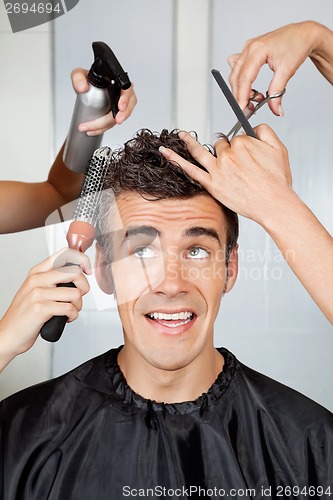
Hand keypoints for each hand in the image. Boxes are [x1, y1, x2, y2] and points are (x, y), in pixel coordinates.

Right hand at [0, 248, 90, 369]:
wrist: (9, 334)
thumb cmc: (25, 314)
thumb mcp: (36, 290)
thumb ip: (52, 280)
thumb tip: (78, 273)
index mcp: (37, 272)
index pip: (64, 254)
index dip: (82, 260)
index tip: (87, 271)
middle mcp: (37, 280)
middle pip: (74, 272)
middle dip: (84, 287)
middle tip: (79, 296)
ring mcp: (37, 294)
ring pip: (75, 293)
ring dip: (78, 305)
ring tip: (71, 310)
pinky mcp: (40, 309)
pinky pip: (69, 308)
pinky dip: (73, 315)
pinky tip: (66, 318)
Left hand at [71, 67, 136, 134]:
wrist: (86, 88)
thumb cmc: (87, 80)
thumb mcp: (79, 74)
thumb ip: (78, 77)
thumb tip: (82, 87)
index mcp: (116, 81)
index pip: (127, 89)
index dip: (126, 99)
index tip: (120, 107)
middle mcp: (121, 93)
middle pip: (127, 106)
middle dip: (121, 116)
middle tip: (115, 121)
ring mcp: (119, 105)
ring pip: (120, 117)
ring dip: (108, 125)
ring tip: (95, 129)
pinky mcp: (115, 115)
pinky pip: (112, 123)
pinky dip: (103, 128)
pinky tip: (93, 130)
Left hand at [159, 126, 291, 226]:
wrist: (274, 204)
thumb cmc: (277, 181)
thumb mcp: (279, 148)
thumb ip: (265, 131)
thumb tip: (253, 127)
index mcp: (243, 143)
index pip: (236, 138)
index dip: (241, 146)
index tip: (246, 156)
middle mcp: (228, 155)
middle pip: (220, 145)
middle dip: (224, 150)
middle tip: (235, 164)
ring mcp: (218, 169)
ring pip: (201, 151)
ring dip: (188, 141)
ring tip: (181, 135)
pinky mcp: (212, 184)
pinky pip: (190, 170)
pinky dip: (177, 160)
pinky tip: (167, 152)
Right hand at [228, 21, 321, 114]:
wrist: (303, 34)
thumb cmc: (296, 45)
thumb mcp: (287, 71)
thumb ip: (277, 93)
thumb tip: (275, 109)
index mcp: (257, 50)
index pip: (244, 78)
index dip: (241, 96)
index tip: (243, 110)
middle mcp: (249, 48)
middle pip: (236, 78)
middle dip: (241, 95)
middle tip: (251, 108)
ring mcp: (247, 49)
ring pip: (235, 74)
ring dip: (242, 89)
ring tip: (257, 96)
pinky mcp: (248, 52)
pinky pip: (238, 69)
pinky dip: (242, 81)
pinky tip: (252, 86)